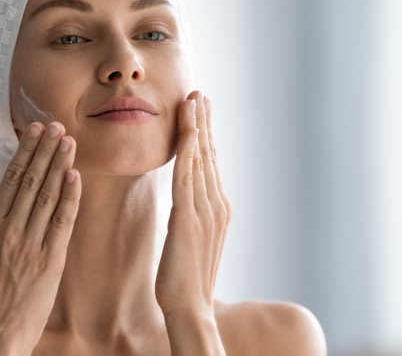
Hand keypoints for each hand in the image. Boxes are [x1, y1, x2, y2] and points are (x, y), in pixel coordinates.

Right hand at [0, 122, 80, 355]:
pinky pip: (63, 221)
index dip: (24, 152)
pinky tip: (76, 175)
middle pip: (31, 181)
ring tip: (69, 141)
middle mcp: (10, 231)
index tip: (35, 130)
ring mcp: (32, 244)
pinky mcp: (52, 259)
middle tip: (57, 125)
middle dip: (45, 150)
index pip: (10, 179)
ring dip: (60, 165)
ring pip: (49, 196)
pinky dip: (70, 196)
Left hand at [155, 91, 231, 353]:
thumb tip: (187, 202)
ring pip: (200, 159)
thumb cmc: (185, 278)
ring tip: (193, 100)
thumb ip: (192, 216)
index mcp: (216, 208)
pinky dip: (188, 150)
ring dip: (196, 127)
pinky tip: (186, 130)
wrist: (189, 307)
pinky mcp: (188, 219)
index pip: (209, 163)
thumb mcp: (191, 240)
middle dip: (204, 122)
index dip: (204, 135)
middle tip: (200, 93)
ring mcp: (205, 211)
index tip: (200, 110)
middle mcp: (216, 204)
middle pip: (208, 155)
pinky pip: (187, 177)